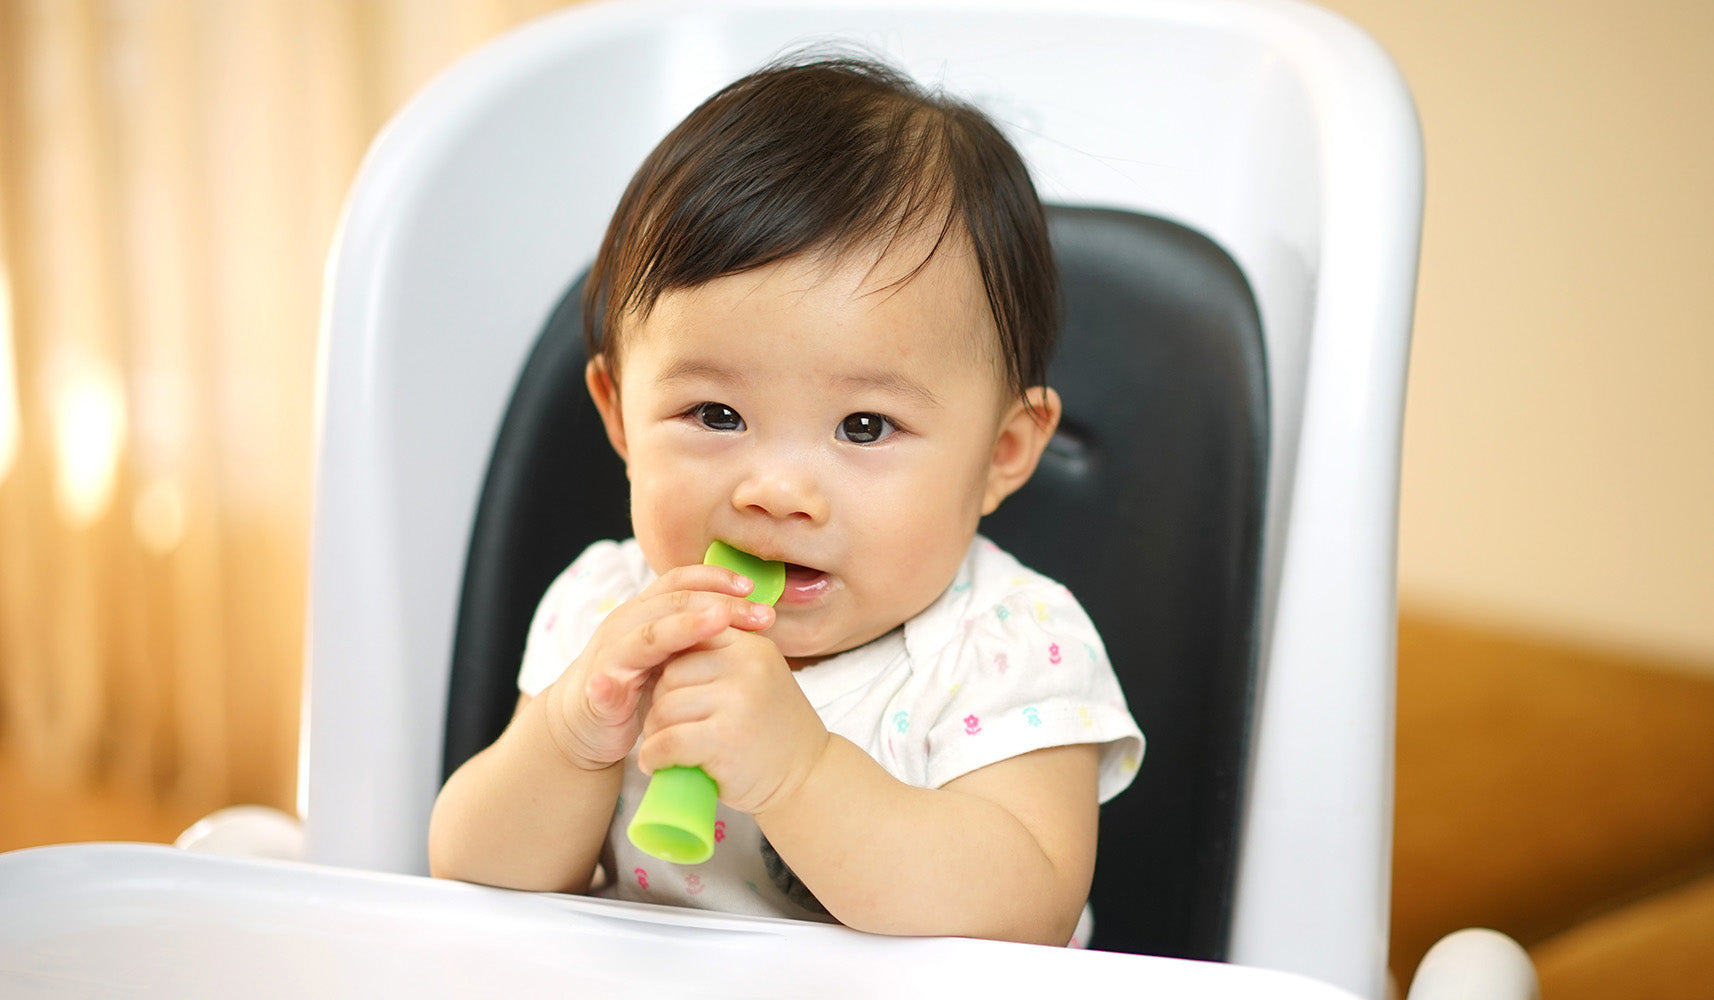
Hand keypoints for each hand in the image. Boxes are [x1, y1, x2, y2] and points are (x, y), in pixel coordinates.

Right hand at [539, 565, 774, 770]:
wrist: (586, 720)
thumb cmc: (638, 683)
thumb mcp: (674, 652)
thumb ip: (701, 632)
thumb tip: (757, 615)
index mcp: (647, 611)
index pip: (681, 582)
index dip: (717, 579)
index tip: (753, 587)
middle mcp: (627, 624)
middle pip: (675, 604)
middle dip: (720, 605)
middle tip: (761, 614)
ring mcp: (610, 656)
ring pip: (646, 637)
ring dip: (680, 628)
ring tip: (715, 623)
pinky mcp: (596, 693)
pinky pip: (601, 687)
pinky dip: (606, 686)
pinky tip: (612, 686)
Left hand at [639, 630, 829, 814]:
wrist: (808, 775)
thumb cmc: (768, 730)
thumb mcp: (754, 680)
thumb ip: (719, 660)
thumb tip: (656, 651)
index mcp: (751, 646)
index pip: (690, 636)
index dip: (668, 665)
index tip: (667, 692)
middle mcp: (747, 665)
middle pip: (671, 674)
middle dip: (659, 703)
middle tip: (666, 728)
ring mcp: (738, 700)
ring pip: (665, 708)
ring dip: (654, 733)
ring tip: (662, 748)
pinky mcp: (725, 738)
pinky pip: (668, 741)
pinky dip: (654, 756)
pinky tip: (656, 764)